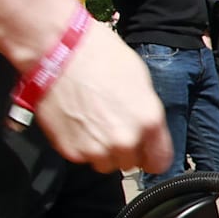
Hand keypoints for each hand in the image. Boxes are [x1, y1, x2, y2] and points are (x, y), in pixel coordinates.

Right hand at [34, 21, 171, 173]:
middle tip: (112, 126)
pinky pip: (82, 158)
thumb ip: (147, 115)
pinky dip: (80, 146)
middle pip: (131, 163)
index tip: (147, 151)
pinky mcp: (70, 151)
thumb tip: (148, 131)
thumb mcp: (141, 83)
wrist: (58, 53)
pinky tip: (77, 124)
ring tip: (93, 124)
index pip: (160, 162)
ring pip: (105, 164)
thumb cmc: (100, 58)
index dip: (153, 155)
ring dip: (102, 150)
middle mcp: (125, 141)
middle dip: (125, 149)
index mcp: (148, 122)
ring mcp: (96, 149)